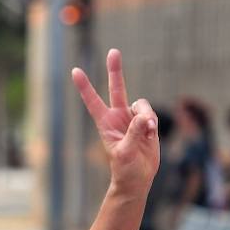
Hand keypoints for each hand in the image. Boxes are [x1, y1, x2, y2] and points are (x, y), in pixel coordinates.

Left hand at [72, 49, 158, 194]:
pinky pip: (152, 114)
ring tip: (149, 131)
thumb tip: (144, 117)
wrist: (137, 178)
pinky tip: (152, 135)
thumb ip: (134, 133)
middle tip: (113, 51)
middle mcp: (118, 117)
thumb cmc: (125, 169)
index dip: (85, 87)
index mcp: (105, 124)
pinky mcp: (146, 123)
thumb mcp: (125, 153)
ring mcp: (132, 119)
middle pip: (117, 89)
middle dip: (115, 70)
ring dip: (147, 115)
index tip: (75, 71)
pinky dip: (154, 123)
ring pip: (142, 104)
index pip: (93, 102)